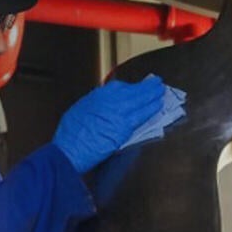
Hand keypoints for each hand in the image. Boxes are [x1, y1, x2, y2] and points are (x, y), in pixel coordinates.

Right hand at [52, 75, 169, 172]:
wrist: (70, 148)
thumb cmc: (70, 135)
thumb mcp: (79, 111)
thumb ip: (94, 107)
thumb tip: (103, 109)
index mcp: (96, 96)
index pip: (119, 87)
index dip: (130, 87)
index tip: (136, 88)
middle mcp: (108, 100)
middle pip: (133, 90)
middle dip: (147, 86)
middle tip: (156, 83)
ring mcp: (118, 112)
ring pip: (141, 100)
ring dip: (153, 95)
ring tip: (161, 92)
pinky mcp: (125, 126)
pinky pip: (142, 114)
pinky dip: (152, 109)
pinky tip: (158, 106)